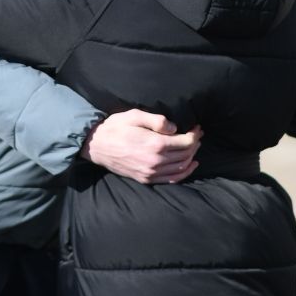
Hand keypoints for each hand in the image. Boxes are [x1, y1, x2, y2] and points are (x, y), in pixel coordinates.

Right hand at [82, 109, 201, 183]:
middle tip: (198, 134)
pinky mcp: (146, 179)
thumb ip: (157, 120)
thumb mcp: (135, 115)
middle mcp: (155, 162)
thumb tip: (175, 128)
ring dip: (191, 157)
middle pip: (185, 154)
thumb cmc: (115, 127)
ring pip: (181, 167)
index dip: (195, 134)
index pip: (185, 142)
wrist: (97, 146)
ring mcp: (151, 173)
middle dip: (195, 143)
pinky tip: (190, 165)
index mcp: (155, 144)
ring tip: (195, 146)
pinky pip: (171, 179)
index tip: (197, 127)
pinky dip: (184, 173)